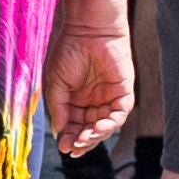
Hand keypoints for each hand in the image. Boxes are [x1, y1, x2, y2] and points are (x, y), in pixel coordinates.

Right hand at [44, 23, 134, 153]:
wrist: (88, 30)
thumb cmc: (68, 52)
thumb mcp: (55, 84)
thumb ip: (58, 108)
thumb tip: (58, 132)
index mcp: (75, 100)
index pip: (74, 125)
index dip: (70, 138)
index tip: (64, 148)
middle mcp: (92, 102)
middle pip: (90, 129)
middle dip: (83, 141)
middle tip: (75, 147)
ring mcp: (108, 98)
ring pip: (105, 125)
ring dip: (96, 136)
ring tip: (85, 139)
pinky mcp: (123, 92)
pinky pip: (119, 114)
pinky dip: (110, 123)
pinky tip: (98, 127)